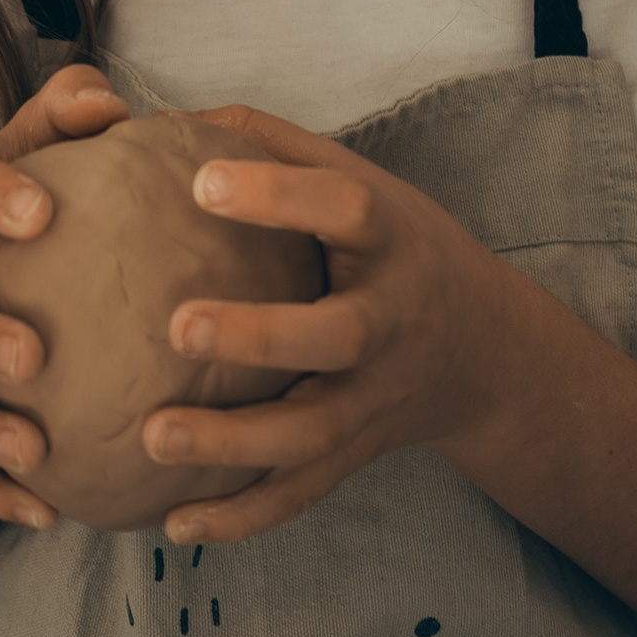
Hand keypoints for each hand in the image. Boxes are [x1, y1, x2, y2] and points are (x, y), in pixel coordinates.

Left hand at [135, 106, 517, 545]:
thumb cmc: (392, 245)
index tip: (199, 181)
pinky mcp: (355, 454)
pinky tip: (175, 523)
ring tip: (150, 437)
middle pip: (335, 336)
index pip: (343, 208)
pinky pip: (299, 493)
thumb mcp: (357, 179)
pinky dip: (241, 517)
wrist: (486, 352)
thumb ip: (269, 142)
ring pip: (310, 433)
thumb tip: (162, 112)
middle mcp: (389, 322)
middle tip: (178, 327)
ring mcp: (375, 398)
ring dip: (231, 444)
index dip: (277, 193)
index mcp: (389, 238)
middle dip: (260, 336)